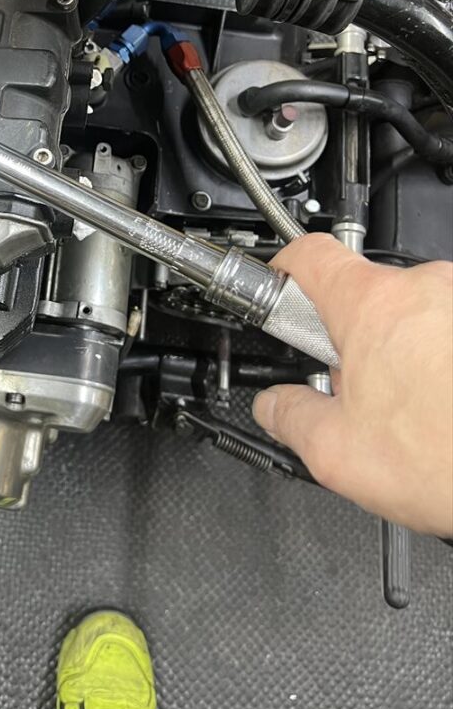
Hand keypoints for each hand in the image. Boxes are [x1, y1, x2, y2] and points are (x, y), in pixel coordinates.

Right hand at [252, 233, 452, 535]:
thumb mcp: (340, 454)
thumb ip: (290, 418)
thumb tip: (274, 407)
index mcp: (372, 305)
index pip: (309, 254)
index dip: (284, 269)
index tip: (279, 290)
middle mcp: (426, 288)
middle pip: (367, 295)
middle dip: (354, 338)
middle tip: (355, 389)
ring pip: (417, 315)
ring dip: (406, 351)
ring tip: (415, 411)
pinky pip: (451, 330)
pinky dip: (443, 360)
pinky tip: (446, 409)